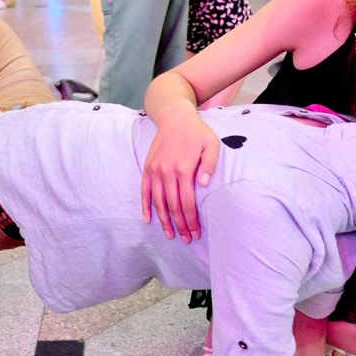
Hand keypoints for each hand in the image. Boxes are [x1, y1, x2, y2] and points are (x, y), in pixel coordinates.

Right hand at [140, 111, 219, 241]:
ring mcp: (155, 171)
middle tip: (186, 239)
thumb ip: (209, 164)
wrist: (174, 117)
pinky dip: (145, 207)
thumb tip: (204, 184)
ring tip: (170, 235)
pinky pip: (145, 192)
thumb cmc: (196, 132)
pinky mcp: (147, 168)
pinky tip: (148, 220)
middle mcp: (167, 172)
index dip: (191, 220)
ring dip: (164, 221)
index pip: (187, 202)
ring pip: (158, 202)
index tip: (196, 233)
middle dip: (180, 225)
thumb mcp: (211, 144)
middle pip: (173, 206)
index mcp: (184, 169)